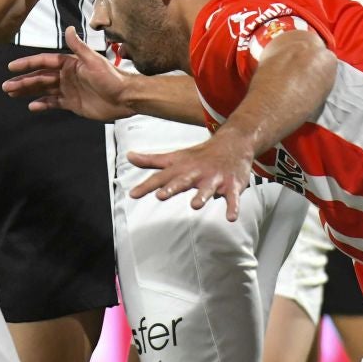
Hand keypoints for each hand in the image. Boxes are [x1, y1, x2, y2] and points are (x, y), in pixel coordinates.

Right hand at [3, 27, 133, 121]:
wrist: (124, 97)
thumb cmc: (111, 77)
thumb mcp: (93, 60)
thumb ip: (79, 46)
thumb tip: (69, 29)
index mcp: (69, 64)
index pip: (44, 62)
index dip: (28, 64)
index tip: (12, 67)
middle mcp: (66, 76)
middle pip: (40, 77)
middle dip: (23, 81)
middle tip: (6, 86)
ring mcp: (68, 90)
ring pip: (43, 90)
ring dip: (28, 91)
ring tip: (12, 93)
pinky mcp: (72, 103)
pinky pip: (53, 103)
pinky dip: (42, 104)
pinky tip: (32, 106)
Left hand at [127, 130, 257, 220]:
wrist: (233, 143)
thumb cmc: (200, 155)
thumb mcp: (175, 157)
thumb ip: (152, 160)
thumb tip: (129, 156)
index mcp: (182, 168)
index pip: (161, 177)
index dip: (146, 186)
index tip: (133, 194)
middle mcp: (197, 173)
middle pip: (182, 181)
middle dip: (172, 188)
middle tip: (161, 195)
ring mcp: (215, 179)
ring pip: (207, 188)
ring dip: (201, 196)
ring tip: (195, 205)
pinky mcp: (232, 185)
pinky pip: (233, 198)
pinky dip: (233, 207)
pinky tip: (231, 218)